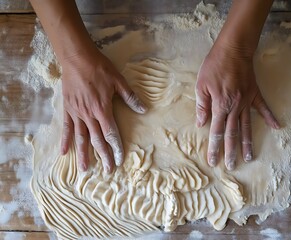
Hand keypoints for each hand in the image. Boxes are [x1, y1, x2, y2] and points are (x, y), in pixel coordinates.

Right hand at [60, 49, 146, 172]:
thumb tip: (144, 110)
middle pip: (97, 140)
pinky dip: (65, 140)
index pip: (111, 134)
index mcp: (103, 109)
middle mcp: (89, 115)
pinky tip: (64, 152)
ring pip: (81, 138)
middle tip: (108, 170)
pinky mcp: (67, 109)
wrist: (77, 58)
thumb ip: (130, 97)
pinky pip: (66, 128)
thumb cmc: (99, 68)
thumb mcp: (118, 81)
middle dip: (104, 156)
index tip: (120, 161)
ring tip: (85, 169)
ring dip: (83, 154)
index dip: (117, 148)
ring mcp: (76, 113)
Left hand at [196, 43, 278, 170]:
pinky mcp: (254, 94)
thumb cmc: (214, 66)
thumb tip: (201, 123)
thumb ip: (202, 106)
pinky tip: (276, 127)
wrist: (233, 49)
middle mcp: (235, 107)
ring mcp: (246, 101)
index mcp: (220, 106)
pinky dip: (269, 117)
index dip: (214, 147)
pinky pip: (262, 108)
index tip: (213, 160)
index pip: (217, 131)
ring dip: (247, 143)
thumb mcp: (201, 85)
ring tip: (249, 157)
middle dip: (230, 151)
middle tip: (231, 166)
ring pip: (247, 126)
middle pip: (232, 133)